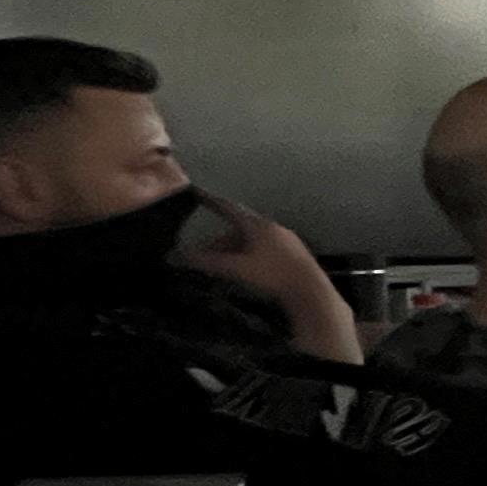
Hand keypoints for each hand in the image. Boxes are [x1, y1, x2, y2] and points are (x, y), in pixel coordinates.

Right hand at [173, 190, 359, 362]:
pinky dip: (248, 256)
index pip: (229, 208)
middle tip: (202, 254)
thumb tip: (175, 256)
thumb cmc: (273, 276)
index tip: (197, 193)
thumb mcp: (235, 268)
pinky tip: (243, 271)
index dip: (211, 201)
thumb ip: (206, 261)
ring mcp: (285, 241)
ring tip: (220, 267)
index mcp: (258, 225)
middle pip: (239, 228)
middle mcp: (273, 228)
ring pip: (252, 241)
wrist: (311, 292)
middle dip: (219, 241)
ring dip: (234, 251)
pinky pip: (264, 250)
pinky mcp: (293, 256)